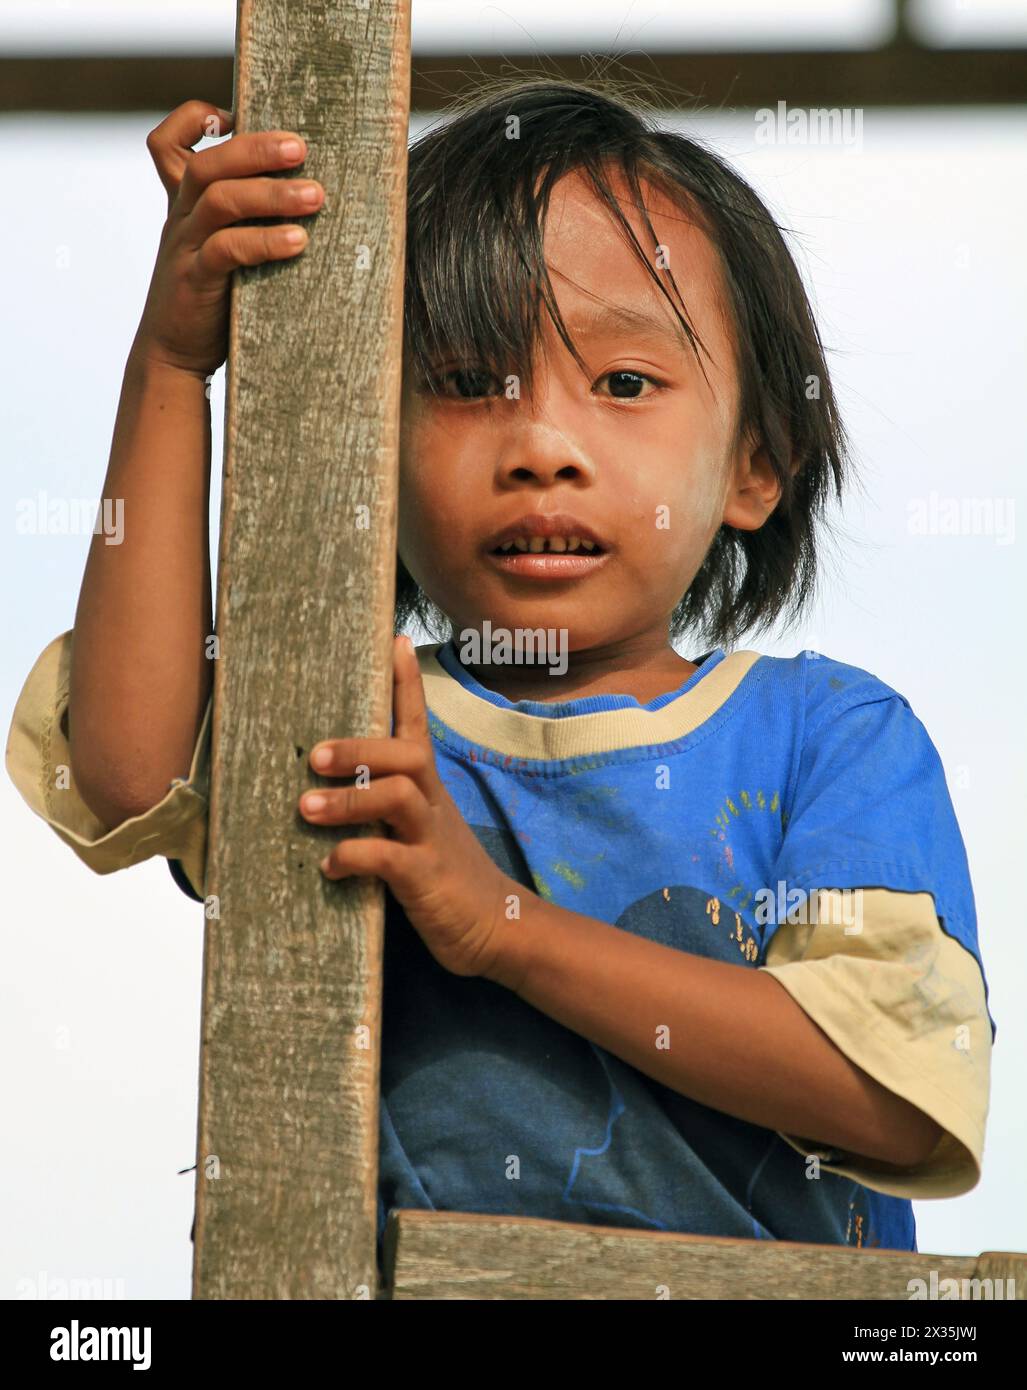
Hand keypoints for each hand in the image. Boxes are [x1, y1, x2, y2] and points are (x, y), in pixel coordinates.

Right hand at [133, 100, 324, 378]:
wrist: (173, 356)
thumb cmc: (212, 299)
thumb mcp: (220, 249)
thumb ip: (243, 219)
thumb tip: (307, 193)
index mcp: (185, 204)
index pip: (166, 143)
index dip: (194, 119)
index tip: (236, 117)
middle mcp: (181, 218)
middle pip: (209, 163)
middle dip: (257, 148)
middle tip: (302, 148)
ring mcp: (186, 248)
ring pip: (220, 201)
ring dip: (272, 193)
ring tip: (316, 196)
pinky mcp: (196, 281)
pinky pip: (227, 249)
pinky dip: (264, 242)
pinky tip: (298, 241)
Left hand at [298, 636, 520, 980]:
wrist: (497, 928)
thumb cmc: (446, 876)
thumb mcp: (419, 831)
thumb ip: (382, 807)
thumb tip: (322, 788)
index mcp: (429, 789)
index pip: (419, 725)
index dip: (407, 684)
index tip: (396, 639)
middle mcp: (433, 805)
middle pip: (406, 754)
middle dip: (359, 747)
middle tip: (314, 755)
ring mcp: (433, 839)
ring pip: (398, 796)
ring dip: (349, 799)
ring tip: (305, 808)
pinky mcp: (428, 879)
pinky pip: (390, 859)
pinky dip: (354, 856)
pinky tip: (329, 867)